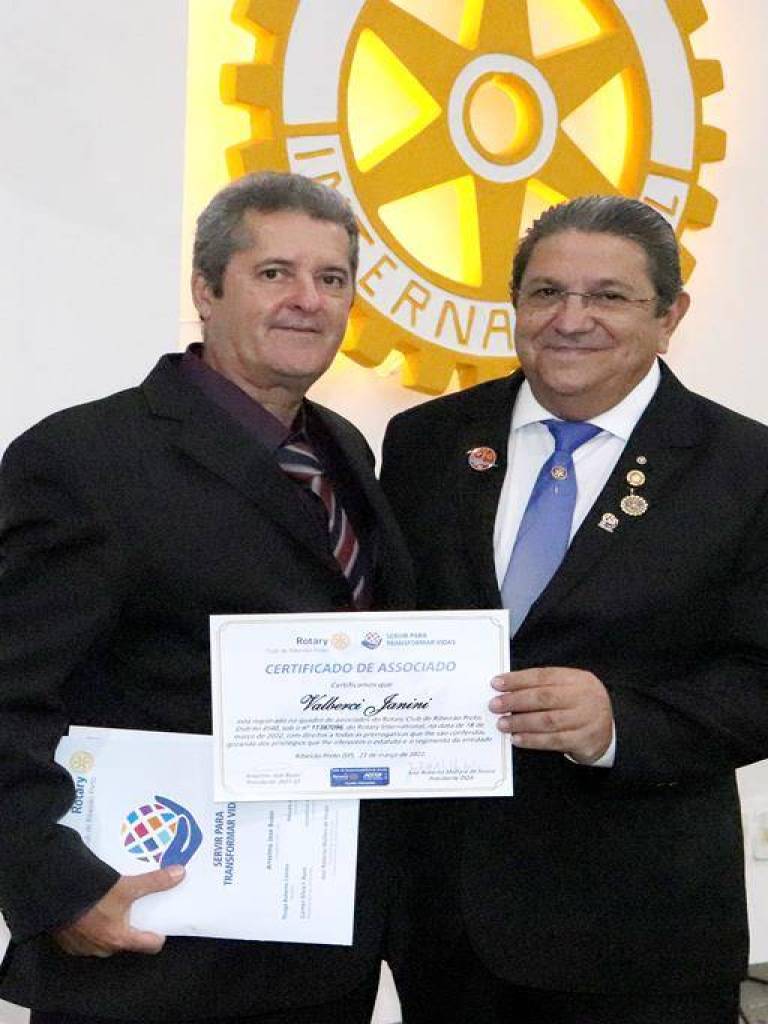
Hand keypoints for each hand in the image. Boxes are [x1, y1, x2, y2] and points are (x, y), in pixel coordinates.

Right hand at [52, 865, 184, 956]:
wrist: (53, 896)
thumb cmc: (92, 896)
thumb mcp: (126, 886)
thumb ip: (154, 882)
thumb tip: (180, 873)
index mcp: (120, 939)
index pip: (150, 945)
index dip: (158, 935)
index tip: (162, 925)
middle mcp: (103, 949)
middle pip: (127, 941)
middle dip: (132, 927)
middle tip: (136, 909)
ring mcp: (84, 948)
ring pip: (106, 940)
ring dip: (110, 926)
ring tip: (113, 907)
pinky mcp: (68, 943)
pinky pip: (87, 938)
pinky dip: (91, 927)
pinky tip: (91, 911)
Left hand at [489, 667, 612, 763]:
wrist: (610, 730)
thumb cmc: (579, 706)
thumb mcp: (568, 689)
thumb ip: (543, 686)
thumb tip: (507, 689)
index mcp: (577, 679)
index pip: (543, 676)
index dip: (518, 679)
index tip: (496, 683)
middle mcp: (584, 696)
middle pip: (544, 697)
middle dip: (515, 701)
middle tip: (495, 705)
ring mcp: (587, 719)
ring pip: (548, 720)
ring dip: (521, 723)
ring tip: (502, 723)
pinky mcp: (585, 740)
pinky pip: (554, 741)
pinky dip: (533, 740)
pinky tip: (517, 739)